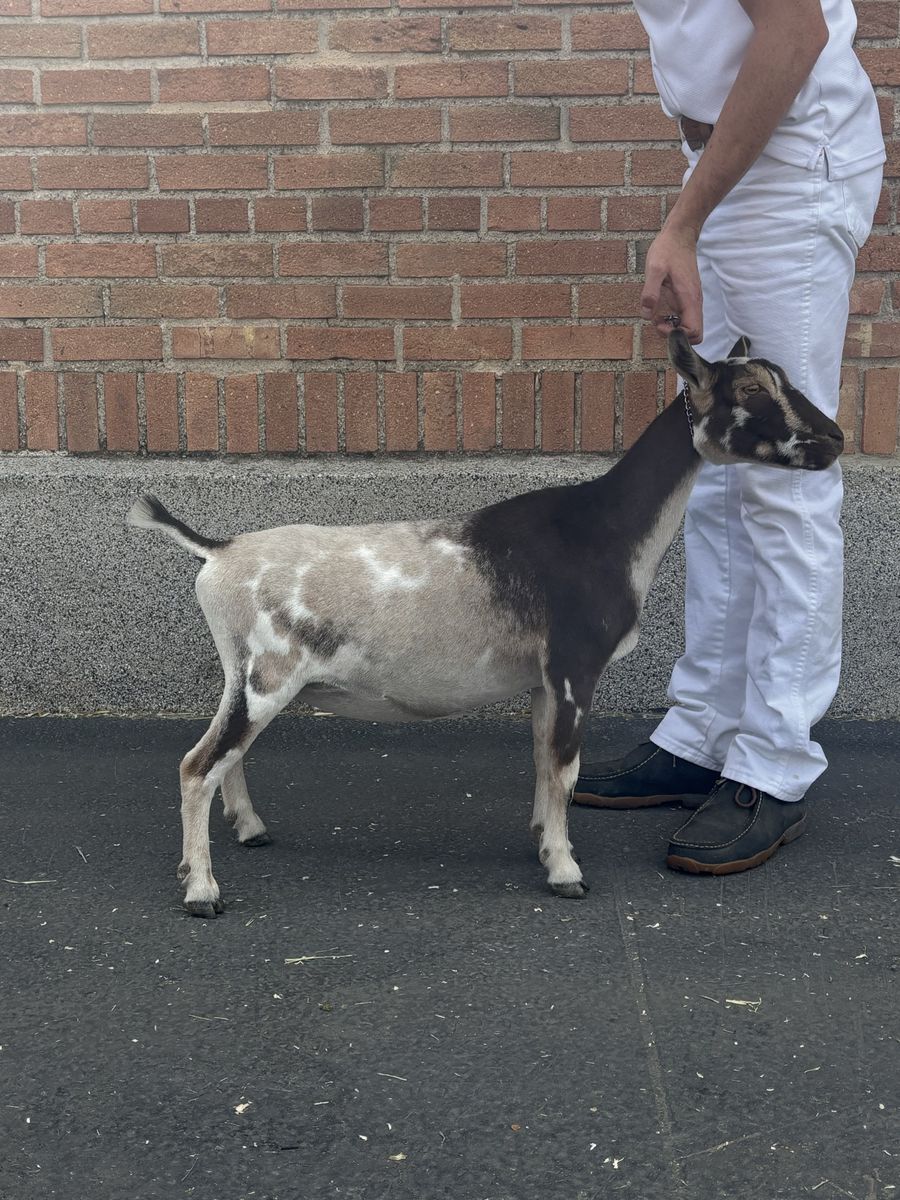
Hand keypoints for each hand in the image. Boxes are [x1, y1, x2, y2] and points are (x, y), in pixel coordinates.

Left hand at [640, 225, 703, 343]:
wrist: (679, 235)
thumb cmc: (668, 250)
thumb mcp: (654, 269)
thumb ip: (650, 292)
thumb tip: (647, 314)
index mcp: (689, 298)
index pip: (694, 332)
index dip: (677, 335)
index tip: (661, 324)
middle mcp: (694, 302)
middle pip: (693, 334)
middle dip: (675, 335)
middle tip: (658, 322)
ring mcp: (691, 300)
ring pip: (688, 326)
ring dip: (672, 327)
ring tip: (657, 314)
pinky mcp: (686, 297)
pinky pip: (683, 317)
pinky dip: (672, 319)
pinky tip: (660, 308)